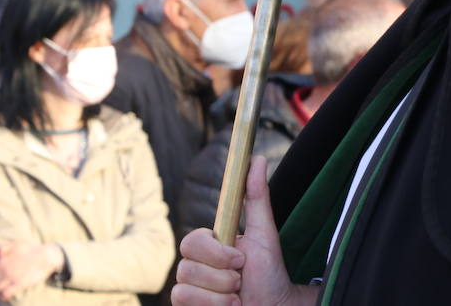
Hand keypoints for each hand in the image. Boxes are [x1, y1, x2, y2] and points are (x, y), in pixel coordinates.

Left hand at [0, 240, 62, 301]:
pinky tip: (6, 294)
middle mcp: (5, 271)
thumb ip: (4, 247)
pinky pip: (6, 294)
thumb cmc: (31, 248)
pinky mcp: (19, 284)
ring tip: (0, 290)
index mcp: (2, 261)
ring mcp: (12, 278)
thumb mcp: (17, 243)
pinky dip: (3, 296)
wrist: (45, 256)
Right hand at [173, 157, 316, 305]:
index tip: (241, 259)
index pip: (192, 240)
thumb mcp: (264, 234)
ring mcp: (189, 288)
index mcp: (210, 246)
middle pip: (186, 265)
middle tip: (241, 281)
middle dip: (221, 276)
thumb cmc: (269, 274)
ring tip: (237, 296)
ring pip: (184, 286)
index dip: (215, 252)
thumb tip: (256, 159)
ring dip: (220, 294)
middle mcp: (195, 266)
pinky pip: (181, 301)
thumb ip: (257, 197)